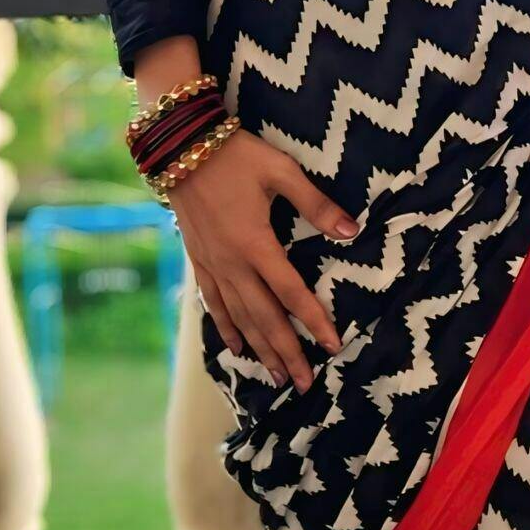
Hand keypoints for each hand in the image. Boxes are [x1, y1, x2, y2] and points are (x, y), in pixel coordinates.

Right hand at [167, 127, 357, 390]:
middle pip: (264, 317)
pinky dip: (226, 327)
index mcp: (256, 244)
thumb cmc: (235, 154)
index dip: (314, 321)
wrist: (179, 146)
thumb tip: (350, 231)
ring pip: (239, 317)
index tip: (332, 346)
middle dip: (286, 351)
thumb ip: (315, 204)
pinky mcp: (198, 259)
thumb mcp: (280, 171)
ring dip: (259, 348)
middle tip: (305, 383)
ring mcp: (212, 264)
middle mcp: (233, 263)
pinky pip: (213, 302)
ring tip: (276, 376)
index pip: (292, 293)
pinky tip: (235, 346)